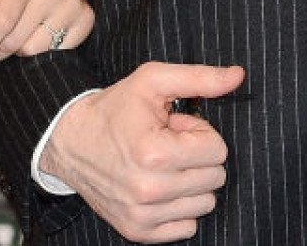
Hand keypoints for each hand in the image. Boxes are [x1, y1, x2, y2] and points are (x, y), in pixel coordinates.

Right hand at [40, 61, 244, 242]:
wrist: (68, 140)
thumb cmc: (114, 109)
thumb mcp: (152, 81)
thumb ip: (199, 78)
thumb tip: (238, 75)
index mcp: (155, 152)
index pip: (218, 150)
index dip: (199, 132)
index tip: (175, 127)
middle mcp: (149, 189)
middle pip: (215, 178)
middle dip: (197, 157)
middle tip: (168, 144)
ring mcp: (142, 214)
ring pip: (205, 204)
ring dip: (191, 183)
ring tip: (162, 165)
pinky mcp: (137, 231)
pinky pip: (187, 227)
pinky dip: (179, 208)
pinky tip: (159, 187)